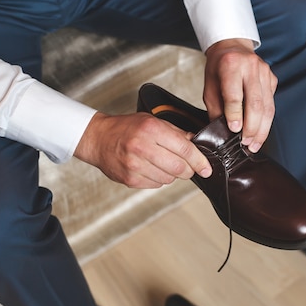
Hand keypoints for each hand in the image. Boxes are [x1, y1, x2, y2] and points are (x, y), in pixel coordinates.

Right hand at [74, 112, 211, 188]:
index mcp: (151, 129)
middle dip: (189, 170)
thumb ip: (176, 132)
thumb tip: (197, 143)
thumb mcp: (151, 121)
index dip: (200, 161)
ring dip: (172, 174)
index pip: (185, 149)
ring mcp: (135, 165)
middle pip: (179, 168)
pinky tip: (151, 168)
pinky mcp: (130, 179)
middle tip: (187, 167)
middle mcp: (142, 147)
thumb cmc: (125, 128)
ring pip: (169, 179)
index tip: (206, 168)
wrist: (98, 139)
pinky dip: (159, 179)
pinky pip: (156, 184)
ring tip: (162, 163)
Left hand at [204, 38, 277, 152]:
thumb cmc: (218, 69)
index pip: (234, 95)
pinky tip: (259, 133)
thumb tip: (223, 133)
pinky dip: (266, 121)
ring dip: (262, 130)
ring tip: (254, 144)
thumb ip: (216, 109)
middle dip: (251, 128)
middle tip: (246, 144)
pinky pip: (271, 104)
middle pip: (255, 103)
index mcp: (231, 65)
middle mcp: (251, 67)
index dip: (235, 115)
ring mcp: (265, 72)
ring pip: (267, 107)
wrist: (232, 47)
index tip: (234, 131)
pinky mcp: (272, 79)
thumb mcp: (209, 87)